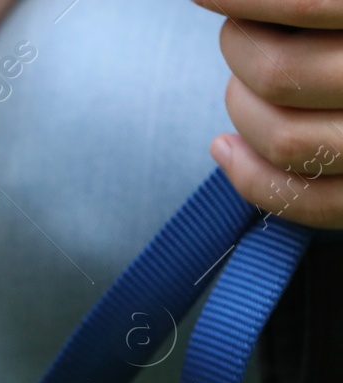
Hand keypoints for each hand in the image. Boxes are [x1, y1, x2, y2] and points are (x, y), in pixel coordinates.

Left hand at [199, 1, 342, 226]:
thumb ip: (321, 6)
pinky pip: (307, 201)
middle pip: (280, 72)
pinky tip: (224, 148)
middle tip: (245, 32)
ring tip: (245, 80)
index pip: (309, 6)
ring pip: (283, 138)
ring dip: (241, 107)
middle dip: (241, 48)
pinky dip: (249, 178)